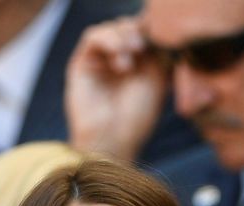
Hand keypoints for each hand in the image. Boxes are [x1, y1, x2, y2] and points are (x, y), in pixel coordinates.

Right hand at [65, 16, 167, 160]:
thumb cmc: (135, 120)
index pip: (143, 34)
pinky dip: (109, 38)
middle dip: (138, 30)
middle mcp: (116, 61)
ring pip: (111, 29)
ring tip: (135, 51)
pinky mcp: (81, 64)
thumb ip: (157, 51)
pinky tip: (122, 53)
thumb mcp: (156, 80)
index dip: (151, 30)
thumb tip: (156, 25)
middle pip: (127, 27)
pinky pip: (92, 37)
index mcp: (136, 65)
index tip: (162, 36)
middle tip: (146, 45)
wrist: (113, 143)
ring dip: (125, 34)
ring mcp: (98, 62)